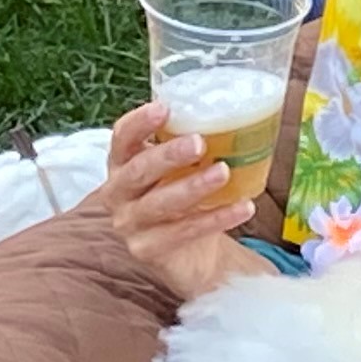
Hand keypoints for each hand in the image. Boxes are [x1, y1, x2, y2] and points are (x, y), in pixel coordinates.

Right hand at [90, 97, 256, 306]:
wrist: (188, 253)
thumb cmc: (183, 197)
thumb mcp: (181, 169)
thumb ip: (191, 145)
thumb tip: (234, 113)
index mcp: (123, 164)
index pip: (122, 138)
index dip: (139, 122)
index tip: (164, 108)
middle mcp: (118, 193)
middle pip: (138, 171)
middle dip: (168, 155)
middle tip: (199, 143)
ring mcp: (129, 224)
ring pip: (159, 203)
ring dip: (193, 187)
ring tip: (223, 172)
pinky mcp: (146, 250)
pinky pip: (183, 232)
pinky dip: (215, 218)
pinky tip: (242, 207)